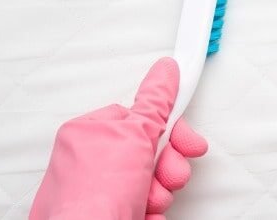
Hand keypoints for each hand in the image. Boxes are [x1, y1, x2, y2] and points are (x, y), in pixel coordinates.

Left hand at [30, 58, 207, 219]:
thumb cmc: (95, 194)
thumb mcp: (134, 135)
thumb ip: (155, 102)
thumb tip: (166, 71)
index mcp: (89, 132)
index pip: (139, 117)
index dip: (167, 129)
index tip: (187, 138)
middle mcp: (92, 161)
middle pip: (150, 151)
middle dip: (167, 165)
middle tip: (168, 174)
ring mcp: (101, 191)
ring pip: (152, 180)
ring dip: (161, 191)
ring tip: (149, 201)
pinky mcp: (111, 214)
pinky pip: (147, 205)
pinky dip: (152, 211)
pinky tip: (143, 215)